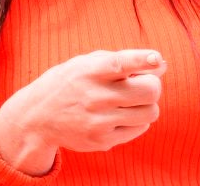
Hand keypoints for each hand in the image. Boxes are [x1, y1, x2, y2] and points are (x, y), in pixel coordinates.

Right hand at [0, 49, 165, 174]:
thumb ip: (125, 60)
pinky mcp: (103, 141)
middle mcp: (96, 96)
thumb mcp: (88, 63)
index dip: (142, 60)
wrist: (38, 117)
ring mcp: (99, 121)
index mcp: (91, 71)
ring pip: (150, 112)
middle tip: (143, 84)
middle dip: (152, 85)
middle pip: (149, 90)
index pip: (121, 63)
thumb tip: (161, 64)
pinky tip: (121, 115)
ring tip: (132, 101)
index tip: (155, 59)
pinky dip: (138, 120)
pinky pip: (140, 128)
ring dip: (147, 104)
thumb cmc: (71, 83)